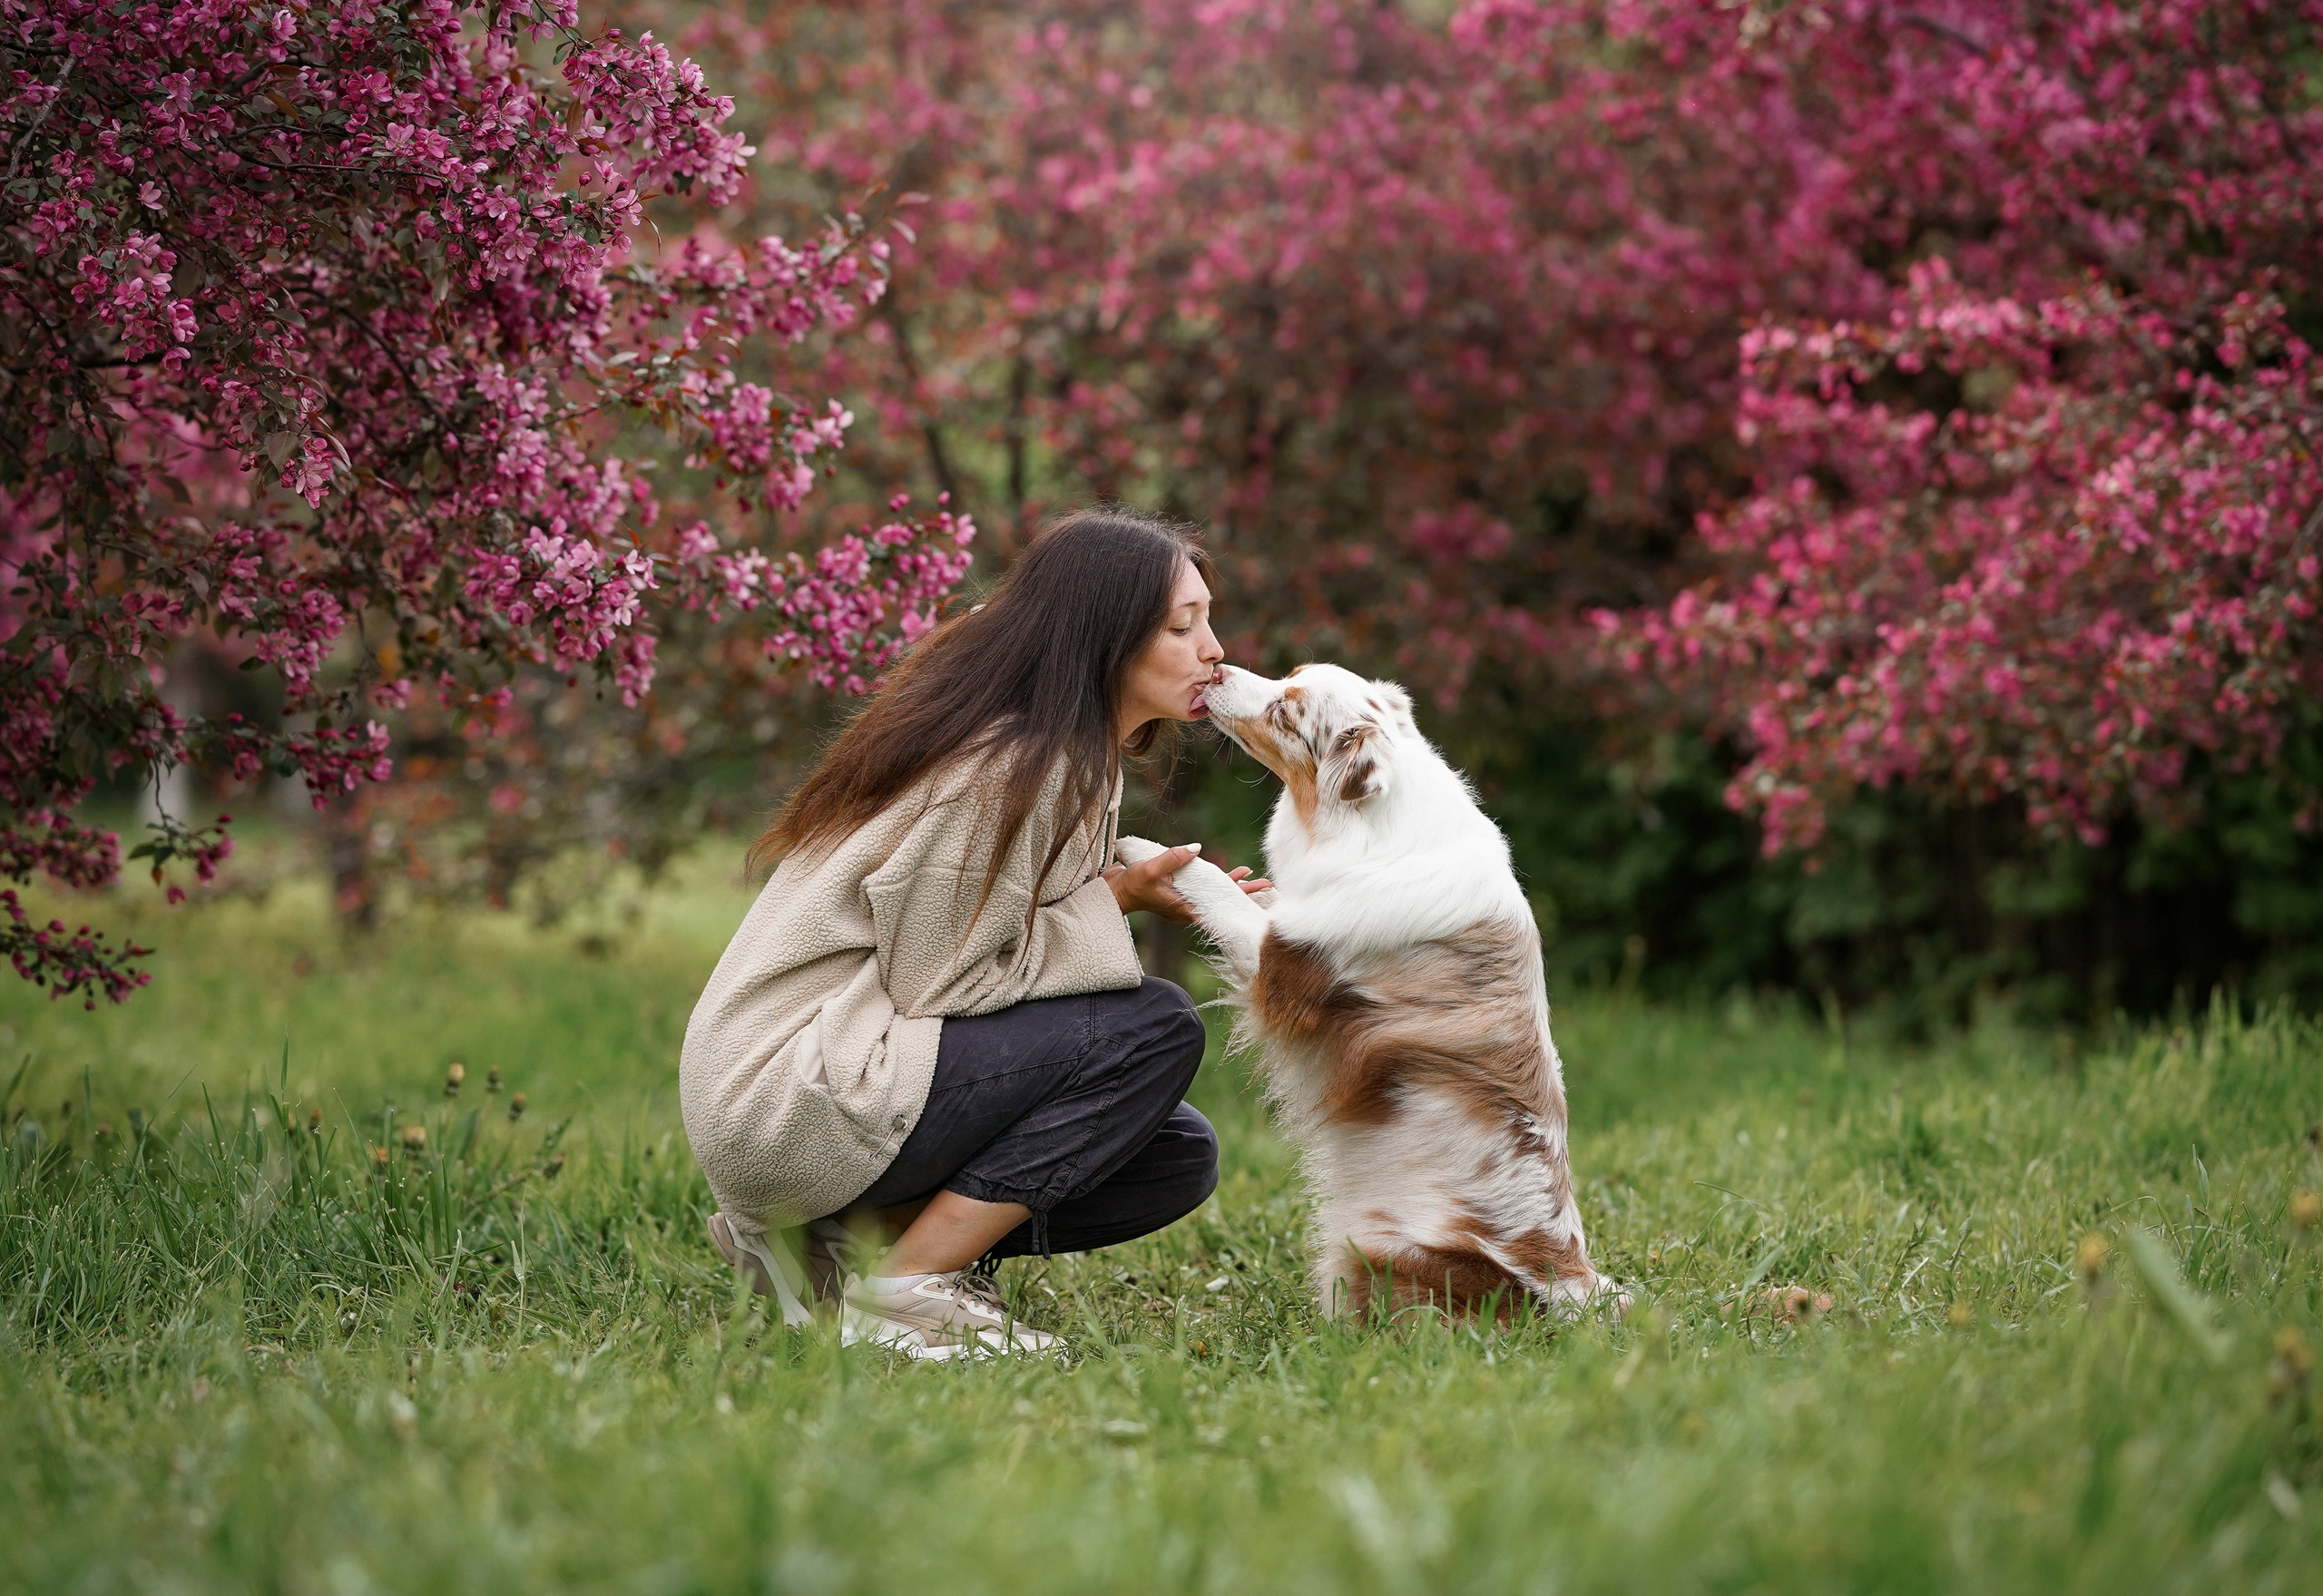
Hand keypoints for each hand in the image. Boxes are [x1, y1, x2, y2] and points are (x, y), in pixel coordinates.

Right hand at [1104, 844, 1272, 921]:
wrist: (1113, 892)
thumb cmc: (1130, 885)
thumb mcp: (1151, 869)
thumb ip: (1174, 858)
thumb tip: (1197, 848)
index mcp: (1184, 908)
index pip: (1217, 906)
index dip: (1236, 900)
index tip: (1255, 895)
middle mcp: (1187, 907)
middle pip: (1220, 900)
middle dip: (1242, 892)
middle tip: (1266, 884)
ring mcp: (1182, 900)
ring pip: (1212, 893)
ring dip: (1229, 884)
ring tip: (1248, 874)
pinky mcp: (1177, 891)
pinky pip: (1200, 886)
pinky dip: (1212, 879)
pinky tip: (1220, 869)